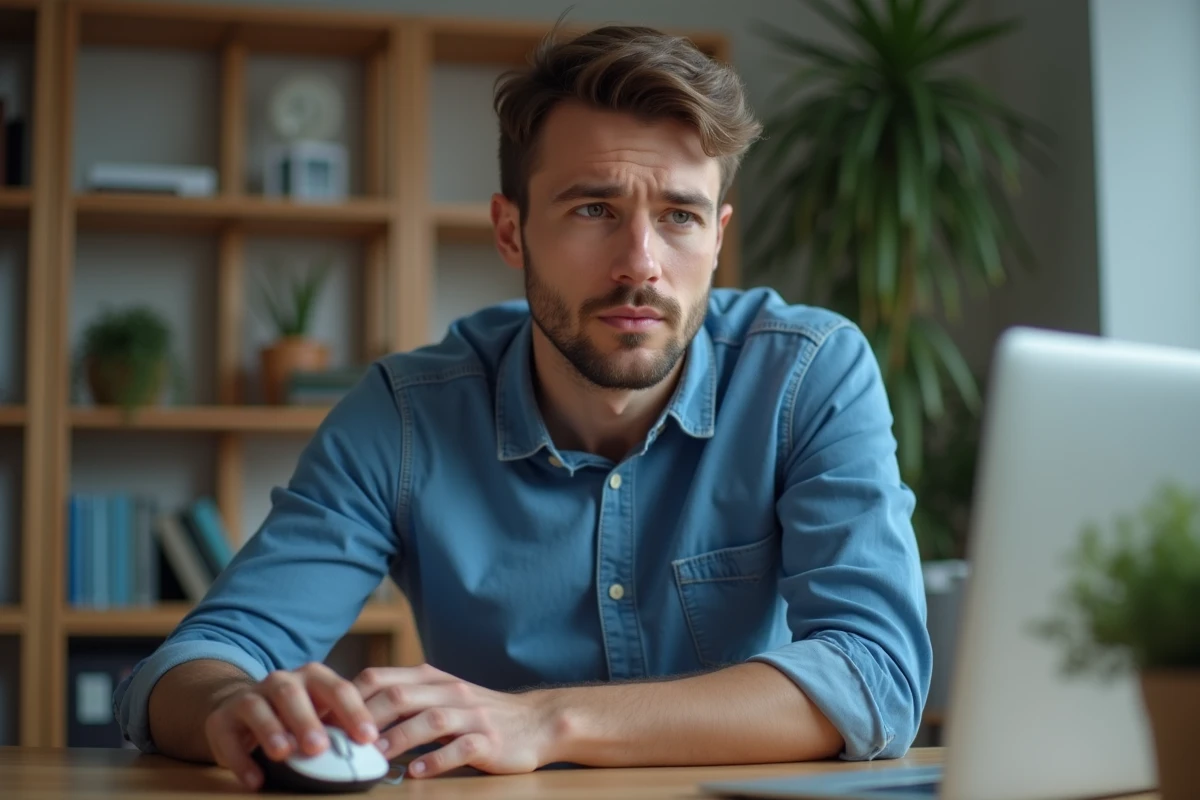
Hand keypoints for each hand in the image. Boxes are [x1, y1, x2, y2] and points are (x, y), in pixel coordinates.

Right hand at [204, 662, 383, 790]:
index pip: (337, 689)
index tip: (368, 738)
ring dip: (271, 731)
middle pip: (293, 695)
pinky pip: (228, 737)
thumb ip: (340, 727)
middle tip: (319, 747)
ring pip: (257, 707)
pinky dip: (241, 760)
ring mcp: (249, 697)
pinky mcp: (221, 720)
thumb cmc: (295, 715)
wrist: (242, 708)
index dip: (354, 712)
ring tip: (283, 754)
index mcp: (313, 677)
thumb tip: (373, 750)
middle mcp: (281, 682)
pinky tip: (255, 779)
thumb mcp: (319, 714)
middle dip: (307, 720)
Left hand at [352, 664, 561, 777]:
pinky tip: (416, 773)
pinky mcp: (489, 740)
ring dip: (397, 739)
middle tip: (339, 745)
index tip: (322, 722)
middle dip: (365, 720)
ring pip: (428, 721)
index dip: (348, 698)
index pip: (380, 678)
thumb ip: (404, 701)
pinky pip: (460, 747)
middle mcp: (449, 691)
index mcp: (431, 679)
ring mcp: (471, 715)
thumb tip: (351, 717)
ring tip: (374, 758)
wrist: (536, 721)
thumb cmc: (478, 714)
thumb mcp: (440, 696)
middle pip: (400, 697)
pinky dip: (436, 760)